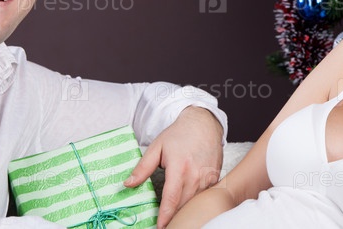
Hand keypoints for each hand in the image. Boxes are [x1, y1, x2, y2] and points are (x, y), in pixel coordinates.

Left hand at [124, 106, 223, 227]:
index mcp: (179, 167)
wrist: (203, 124)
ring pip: (195, 202)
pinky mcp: (215, 178)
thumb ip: (143, 168)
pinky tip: (187, 204)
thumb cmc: (179, 134)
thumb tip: (128, 184)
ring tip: (174, 218)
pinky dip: (195, 202)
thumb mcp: (157, 147)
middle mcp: (195, 174)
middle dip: (173, 217)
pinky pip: (204, 196)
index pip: (171, 198)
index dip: (165, 215)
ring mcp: (207, 177)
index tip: (160, 226)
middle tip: (164, 223)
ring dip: (184, 210)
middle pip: (183, 205)